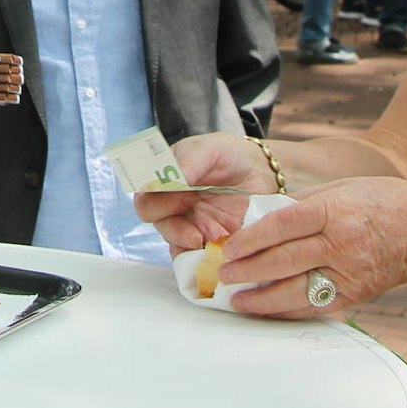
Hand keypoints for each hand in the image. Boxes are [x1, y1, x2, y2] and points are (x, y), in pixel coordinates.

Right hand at [134, 132, 275, 251]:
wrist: (261, 172)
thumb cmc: (230, 156)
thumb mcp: (211, 149)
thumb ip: (190, 160)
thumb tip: (171, 177)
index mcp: (165, 182)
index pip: (145, 197)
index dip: (152, 201)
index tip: (175, 199)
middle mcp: (173, 206)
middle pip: (159, 225)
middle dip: (174, 230)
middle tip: (194, 231)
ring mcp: (191, 225)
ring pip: (176, 245)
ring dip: (192, 247)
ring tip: (213, 241)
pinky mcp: (209, 241)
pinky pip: (197, 258)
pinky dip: (205, 259)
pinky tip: (221, 251)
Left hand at [215, 177, 406, 317]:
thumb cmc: (387, 202)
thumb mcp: (344, 187)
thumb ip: (304, 202)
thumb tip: (264, 218)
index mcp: (335, 211)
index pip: (282, 226)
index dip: (251, 239)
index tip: (229, 248)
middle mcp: (342, 244)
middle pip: (285, 260)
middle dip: (248, 270)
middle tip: (223, 275)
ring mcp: (350, 273)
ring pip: (298, 290)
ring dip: (263, 298)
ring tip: (237, 300)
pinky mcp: (357, 295)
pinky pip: (317, 307)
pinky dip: (289, 311)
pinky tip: (268, 311)